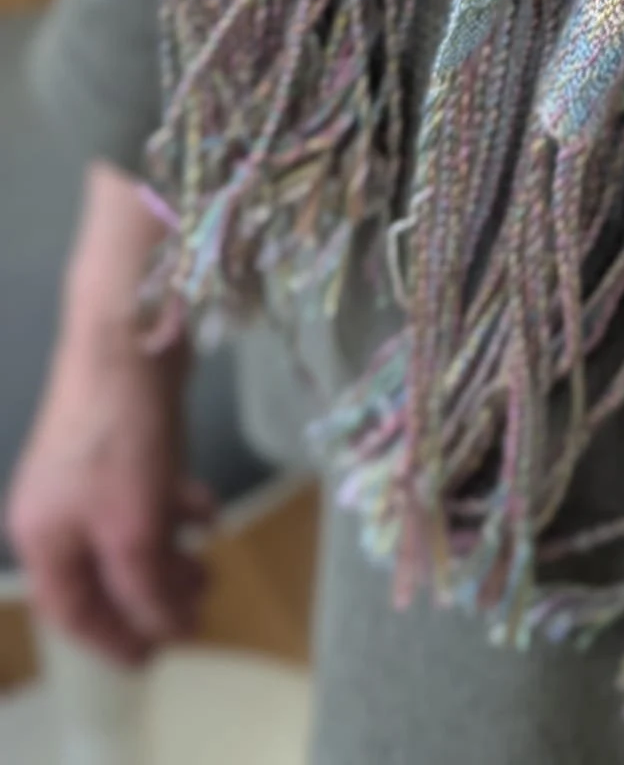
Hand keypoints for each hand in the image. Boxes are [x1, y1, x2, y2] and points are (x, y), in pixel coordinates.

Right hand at [6, 163, 215, 664]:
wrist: (130, 334)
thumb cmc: (122, 436)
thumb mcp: (134, 528)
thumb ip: (147, 587)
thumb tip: (167, 632)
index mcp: (43, 536)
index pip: (73, 611)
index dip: (113, 639)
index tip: (154, 659)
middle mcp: (57, 506)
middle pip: (105, 572)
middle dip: (152, 593)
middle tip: (201, 605)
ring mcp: (87, 469)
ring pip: (130, 531)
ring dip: (169, 552)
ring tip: (211, 563)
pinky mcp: (120, 438)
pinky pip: (146, 491)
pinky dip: (173, 505)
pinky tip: (206, 509)